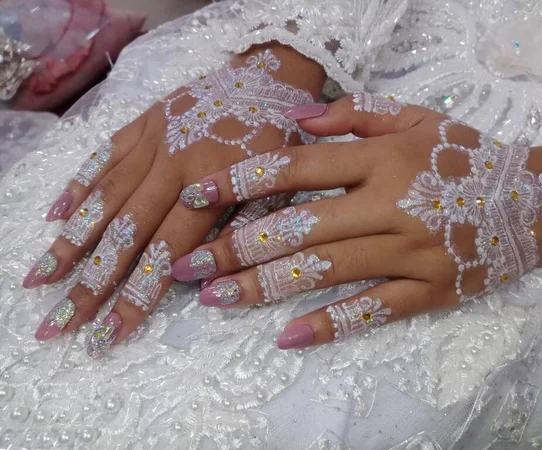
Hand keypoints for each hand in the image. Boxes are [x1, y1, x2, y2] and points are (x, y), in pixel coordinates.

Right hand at [23, 43, 325, 356]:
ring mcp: (152, 140)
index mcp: (210, 184)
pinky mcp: (142, 121)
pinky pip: (103, 156)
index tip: (107, 335)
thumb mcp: (277, 186)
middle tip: (58, 323)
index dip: (134, 297)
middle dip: (89, 283)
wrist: (270, 74)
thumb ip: (241, 232)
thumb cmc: (280, 137)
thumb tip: (202, 284)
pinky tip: (53, 217)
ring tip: (39, 279)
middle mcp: (172, 163)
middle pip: (123, 234)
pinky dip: (77, 187)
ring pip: (103, 197)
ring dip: (69, 242)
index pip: (164, 254)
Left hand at [170, 94, 541, 347]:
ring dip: (265, 287)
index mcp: (382, 159)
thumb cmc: (466, 157)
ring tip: (216, 299)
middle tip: (187, 266)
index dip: (242, 179)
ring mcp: (409, 252)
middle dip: (235, 247)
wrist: (536, 201)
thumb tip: (295, 120)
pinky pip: (372, 310)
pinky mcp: (428, 290)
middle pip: (298, 227)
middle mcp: (389, 205)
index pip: (297, 168)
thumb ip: (354, 115)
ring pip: (324, 272)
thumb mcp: (416, 118)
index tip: (196, 193)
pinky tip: (287, 338)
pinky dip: (330, 325)